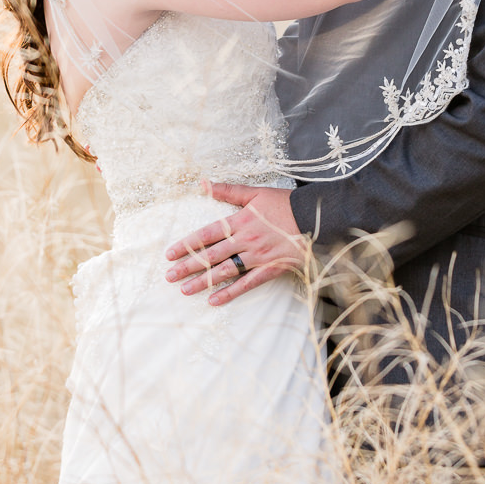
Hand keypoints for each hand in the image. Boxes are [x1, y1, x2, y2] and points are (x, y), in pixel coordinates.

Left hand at [164, 183, 305, 305]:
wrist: (315, 217)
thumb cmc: (286, 203)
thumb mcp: (256, 193)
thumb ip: (228, 191)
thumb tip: (204, 183)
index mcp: (240, 221)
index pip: (207, 234)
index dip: (187, 244)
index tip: (170, 254)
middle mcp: (245, 240)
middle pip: (211, 255)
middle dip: (188, 266)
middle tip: (169, 276)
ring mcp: (258, 256)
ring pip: (225, 271)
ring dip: (203, 281)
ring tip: (185, 290)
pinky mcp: (270, 269)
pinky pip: (247, 283)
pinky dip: (230, 293)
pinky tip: (214, 300)